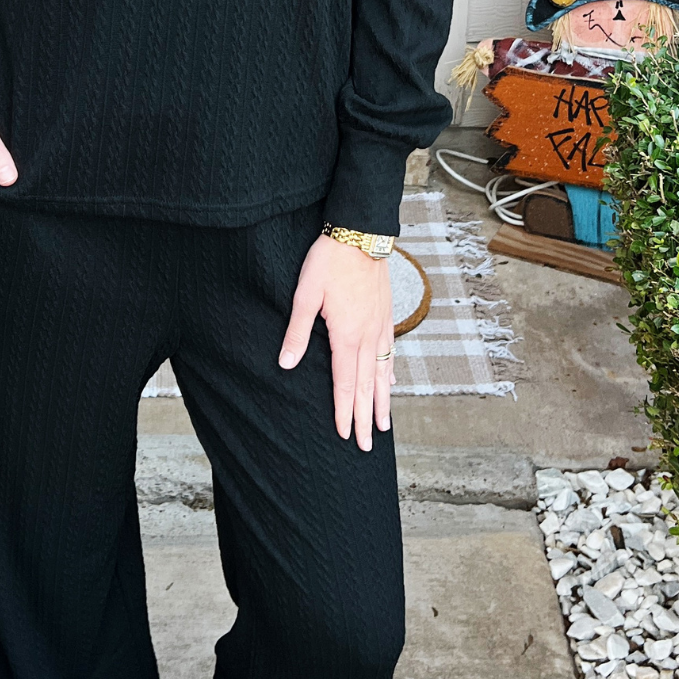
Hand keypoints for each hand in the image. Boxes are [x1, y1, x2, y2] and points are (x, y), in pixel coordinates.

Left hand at [279, 234, 394, 449]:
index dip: (345, 411)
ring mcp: (380, 326)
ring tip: (384, 424)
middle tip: (368, 445)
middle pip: (367, 386)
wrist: (361, 233)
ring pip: (383, 372)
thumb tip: (287, 364)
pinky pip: (390, 352)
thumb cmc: (329, 261)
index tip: (346, 435)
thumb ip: (297, 331)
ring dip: (383, 401)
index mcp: (346, 335)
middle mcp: (368, 336)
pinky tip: (391, 382)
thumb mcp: (306, 294)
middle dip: (366, 418)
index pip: (345, 383)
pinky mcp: (386, 315)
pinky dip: (391, 373)